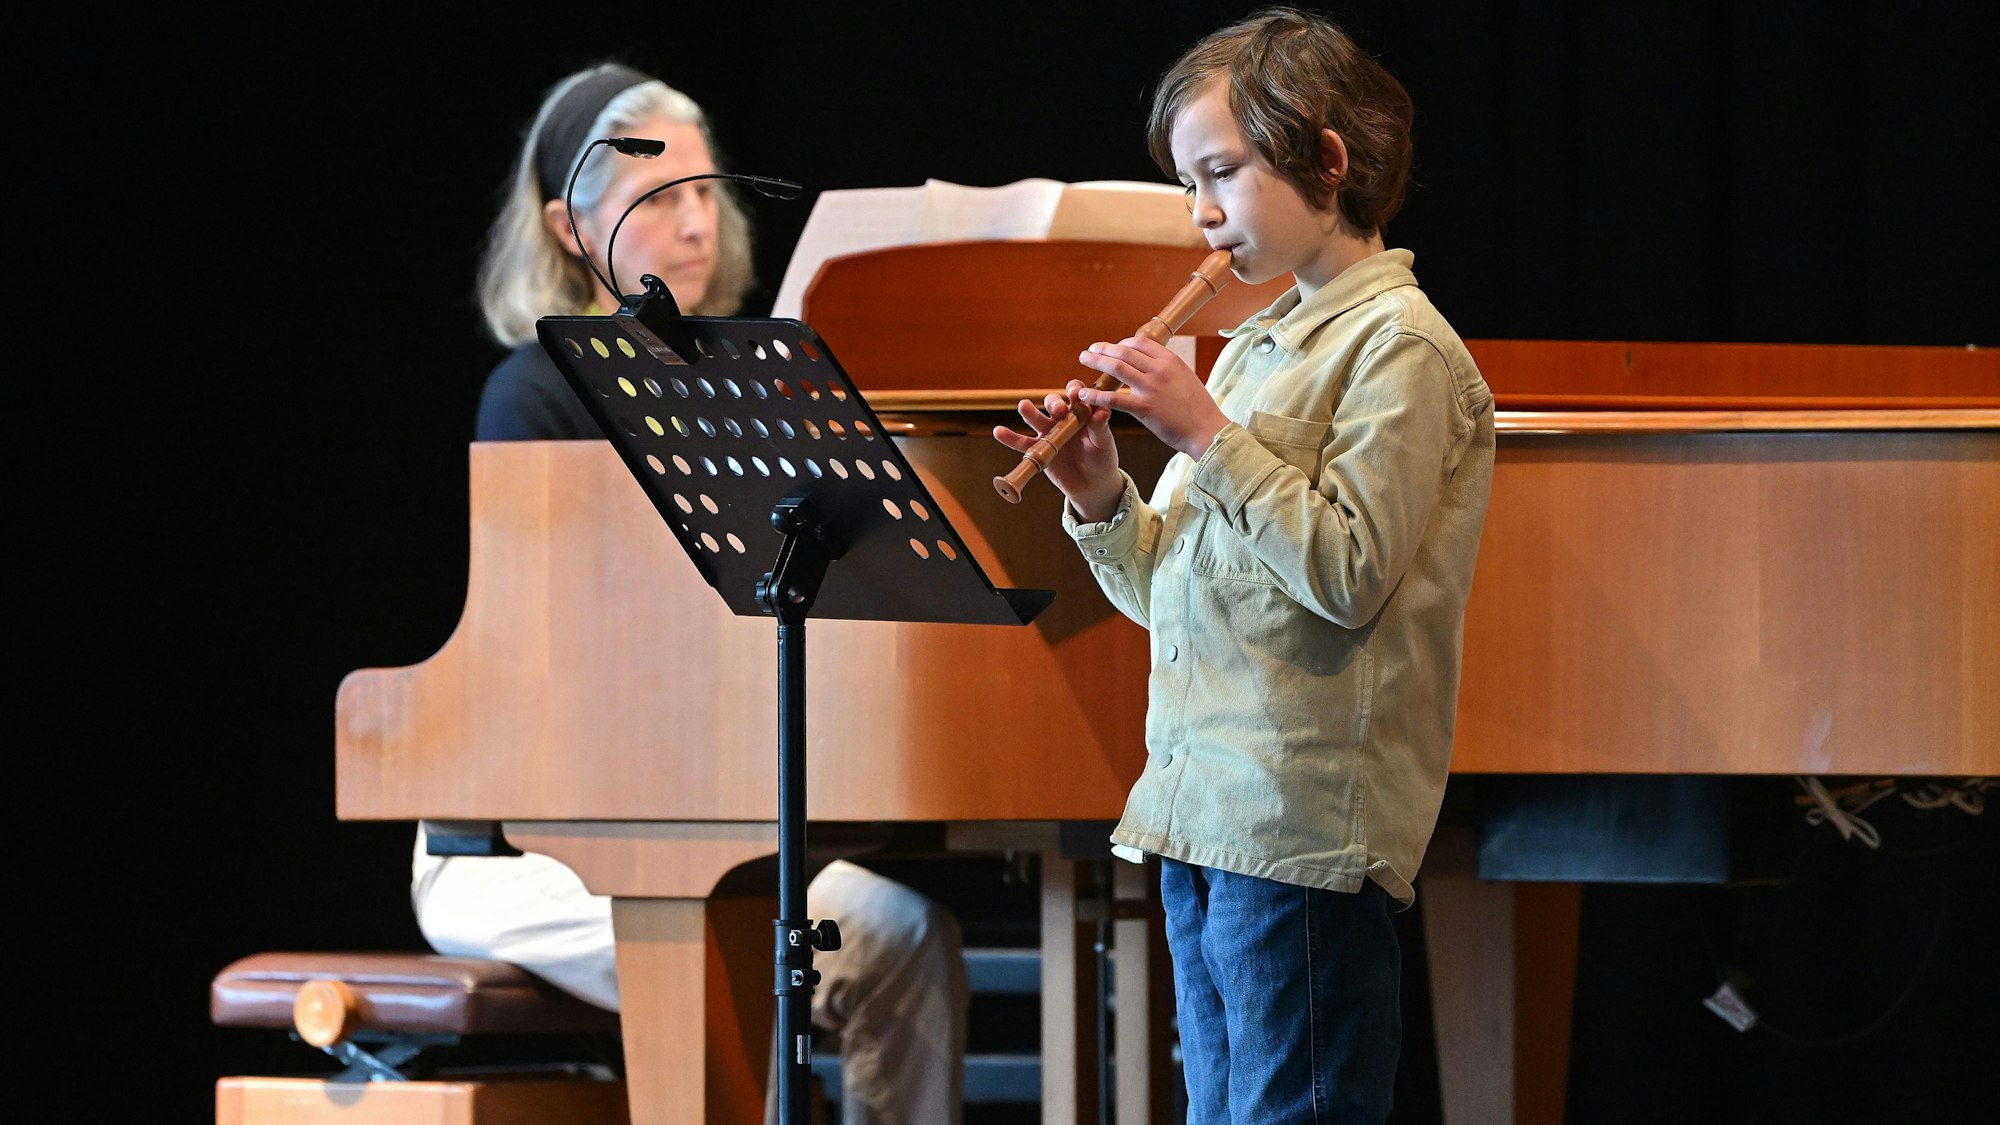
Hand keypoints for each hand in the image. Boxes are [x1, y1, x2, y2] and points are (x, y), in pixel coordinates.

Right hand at [992, 385, 1123, 520]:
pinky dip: (1010, 438)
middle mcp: (1063, 418)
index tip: (1074, 394)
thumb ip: (1100, 428)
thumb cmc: (1102, 460)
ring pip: (1036, 418)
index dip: (1073, 391)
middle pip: (1054, 403)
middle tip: (1057, 409)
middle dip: (1054, 403)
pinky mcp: (1038, 449)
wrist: (1092, 485)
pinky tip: (999, 432)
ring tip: (1023, 406)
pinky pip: (1022, 443)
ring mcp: (1049, 433)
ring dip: (1029, 411)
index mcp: (1081, 412)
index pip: (1076, 394)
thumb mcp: (1104, 444)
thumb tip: (1102, 411)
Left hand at [1074, 337, 1228, 458]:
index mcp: (1171, 361)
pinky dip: (1096, 394)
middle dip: (1104, 349)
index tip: (1112, 348)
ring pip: (1117, 368)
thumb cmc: (1198, 409)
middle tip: (1090, 351)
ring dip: (1097, 362)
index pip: (1140, 343)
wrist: (1208, 431)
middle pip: (1125, 352)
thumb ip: (1169, 370)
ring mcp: (1152, 388)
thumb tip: (1154, 365)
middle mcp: (1160, 370)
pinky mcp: (1144, 408)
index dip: (1122, 344)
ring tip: (1083, 359)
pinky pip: (1114, 398)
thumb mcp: (1186, 379)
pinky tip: (1084, 394)